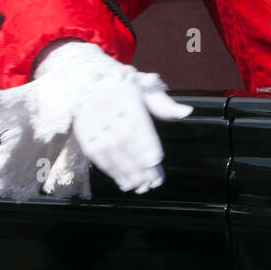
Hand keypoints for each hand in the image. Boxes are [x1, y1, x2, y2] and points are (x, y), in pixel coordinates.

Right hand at [72, 79, 191, 194]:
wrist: (90, 83)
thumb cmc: (127, 88)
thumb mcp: (147, 89)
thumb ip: (165, 105)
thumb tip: (187, 112)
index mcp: (126, 96)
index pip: (136, 122)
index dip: (144, 143)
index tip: (156, 160)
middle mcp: (107, 109)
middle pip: (124, 141)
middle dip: (139, 164)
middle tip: (155, 181)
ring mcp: (93, 123)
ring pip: (110, 152)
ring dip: (127, 172)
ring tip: (143, 186)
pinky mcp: (83, 134)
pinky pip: (98, 157)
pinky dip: (113, 172)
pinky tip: (126, 183)